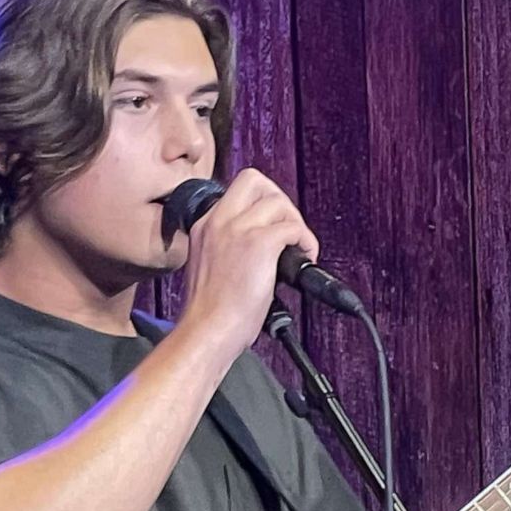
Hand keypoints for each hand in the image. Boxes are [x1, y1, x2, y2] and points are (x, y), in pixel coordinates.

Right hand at [178, 168, 319, 357]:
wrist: (206, 330)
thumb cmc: (209, 314)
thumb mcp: (209, 268)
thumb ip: (228, 249)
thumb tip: (264, 249)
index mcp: (204, 227)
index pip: (236, 193)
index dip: (260, 205)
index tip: (270, 226)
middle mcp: (218, 221)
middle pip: (255, 180)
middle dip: (278, 199)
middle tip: (287, 229)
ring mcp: (237, 230)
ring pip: (278, 201)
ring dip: (296, 223)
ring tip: (298, 249)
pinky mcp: (258, 244)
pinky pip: (293, 228)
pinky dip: (306, 241)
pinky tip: (304, 259)